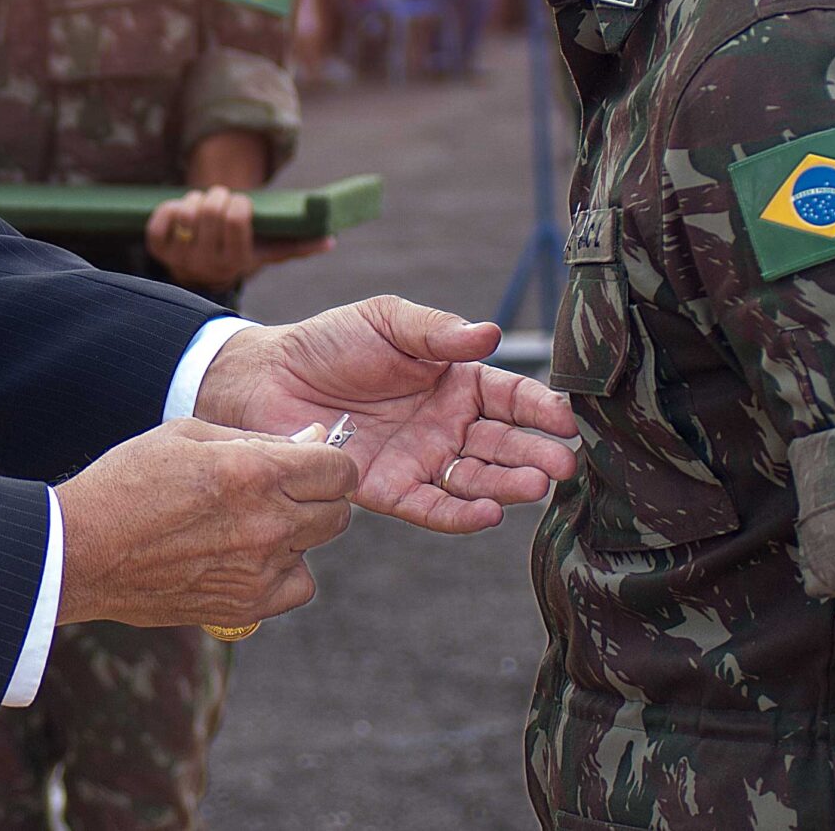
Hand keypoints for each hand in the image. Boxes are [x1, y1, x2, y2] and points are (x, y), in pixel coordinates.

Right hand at [54, 419, 357, 630]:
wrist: (84, 548)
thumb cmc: (131, 479)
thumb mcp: (190, 435)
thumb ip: (258, 438)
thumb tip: (313, 439)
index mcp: (257, 472)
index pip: (339, 469)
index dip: (330, 462)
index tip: (311, 463)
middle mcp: (268, 523)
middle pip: (338, 512)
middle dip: (318, 496)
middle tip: (283, 491)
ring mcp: (259, 570)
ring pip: (315, 548)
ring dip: (297, 534)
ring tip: (252, 524)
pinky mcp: (245, 606)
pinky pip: (297, 587)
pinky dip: (283, 573)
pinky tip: (250, 557)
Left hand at [145, 187, 333, 290]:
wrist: (206, 269)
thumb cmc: (244, 251)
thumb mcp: (270, 250)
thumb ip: (299, 245)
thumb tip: (330, 240)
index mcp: (237, 261)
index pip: (235, 219)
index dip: (238, 203)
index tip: (241, 203)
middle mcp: (207, 264)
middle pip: (210, 211)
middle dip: (217, 195)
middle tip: (221, 197)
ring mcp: (181, 258)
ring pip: (186, 213)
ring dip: (194, 199)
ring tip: (202, 205)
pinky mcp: (160, 250)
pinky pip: (160, 221)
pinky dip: (169, 208)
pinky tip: (180, 210)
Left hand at [193, 296, 576, 533]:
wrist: (268, 376)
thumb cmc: (331, 342)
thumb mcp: (387, 321)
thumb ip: (437, 331)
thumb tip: (491, 333)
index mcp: (456, 381)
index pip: (510, 397)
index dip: (540, 408)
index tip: (566, 419)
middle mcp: (447, 425)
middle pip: (503, 443)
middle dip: (536, 453)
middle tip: (564, 463)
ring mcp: (421, 460)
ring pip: (476, 478)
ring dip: (508, 485)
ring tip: (535, 486)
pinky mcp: (389, 489)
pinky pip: (431, 507)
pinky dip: (461, 514)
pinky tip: (489, 514)